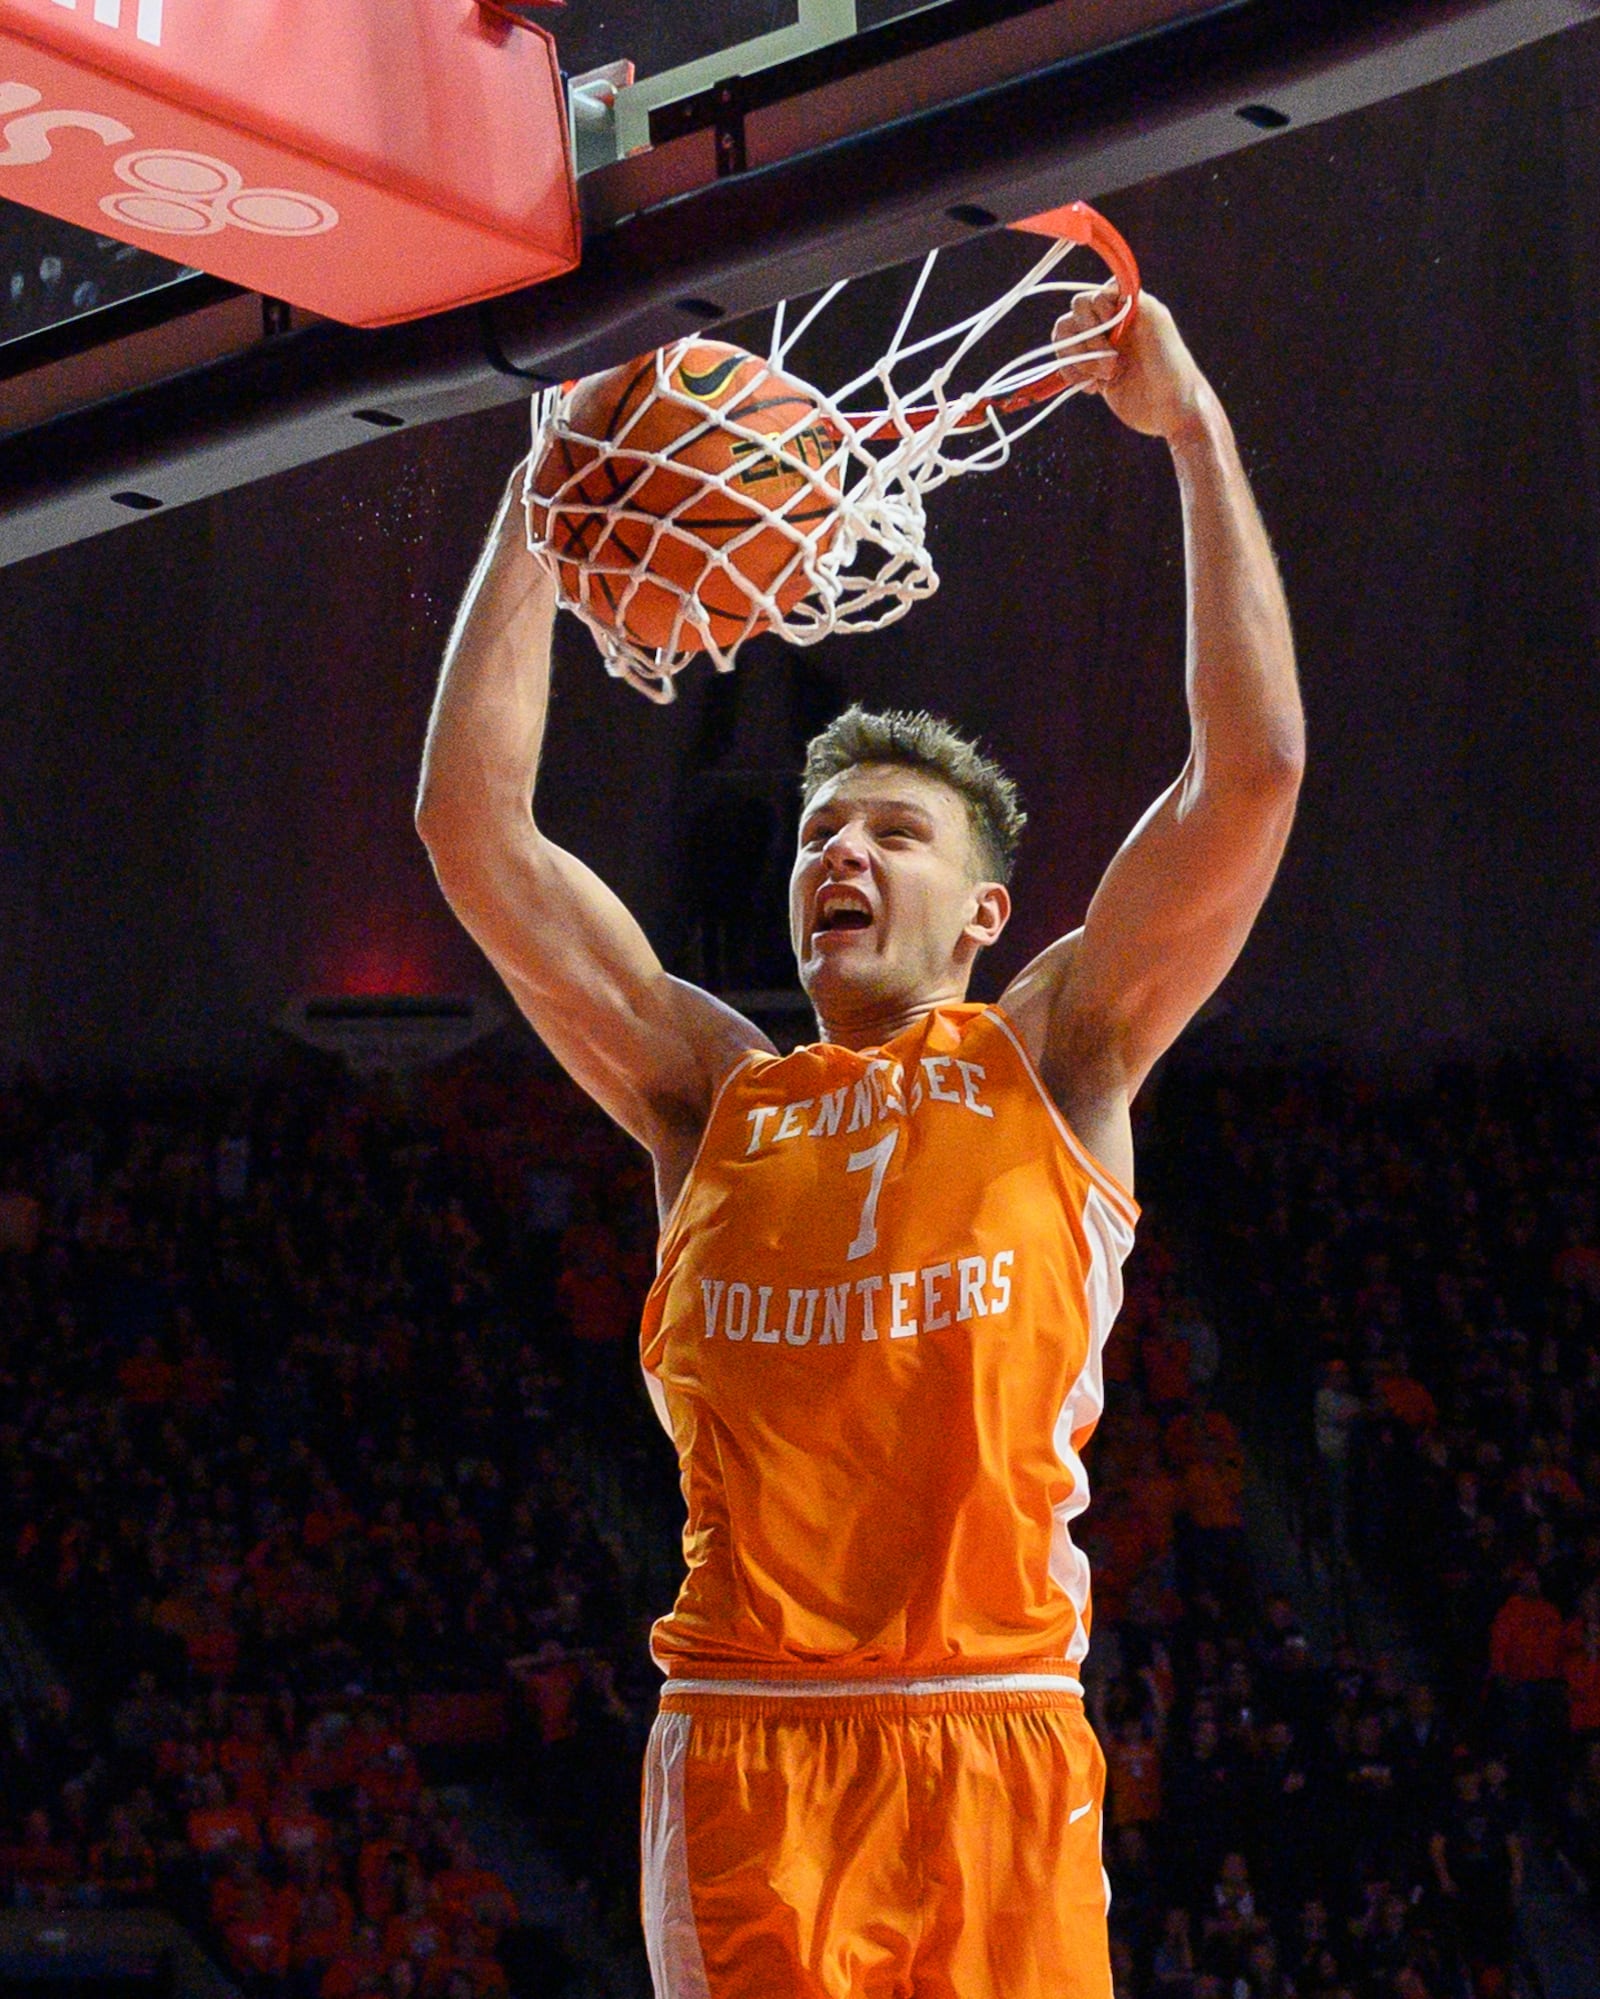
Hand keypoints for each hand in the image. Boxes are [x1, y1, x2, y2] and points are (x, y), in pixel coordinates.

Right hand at [1052, 286, 1211, 441]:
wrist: (1171, 410)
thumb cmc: (1170, 365)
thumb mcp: (1154, 321)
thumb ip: (1131, 298)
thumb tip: (1110, 286)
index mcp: (1129, 306)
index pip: (1093, 294)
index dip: (1096, 311)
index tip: (1111, 327)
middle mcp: (1113, 323)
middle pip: (1074, 314)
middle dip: (1087, 340)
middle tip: (1112, 363)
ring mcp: (1100, 347)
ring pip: (1065, 338)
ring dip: (1079, 359)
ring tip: (1104, 377)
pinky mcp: (1092, 371)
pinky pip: (1066, 364)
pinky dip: (1073, 375)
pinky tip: (1095, 388)